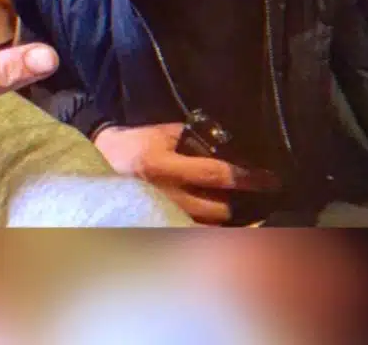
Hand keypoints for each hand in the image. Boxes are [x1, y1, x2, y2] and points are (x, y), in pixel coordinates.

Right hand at [93, 124, 279, 224]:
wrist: (97, 161)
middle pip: (217, 208)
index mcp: (163, 165)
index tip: (270, 180)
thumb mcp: (158, 133)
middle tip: (254, 194)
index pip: (215, 175)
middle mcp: (164, 193)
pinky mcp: (157, 226)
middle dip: (238, 202)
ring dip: (228, 219)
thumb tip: (224, 142)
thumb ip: (189, 137)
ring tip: (241, 211)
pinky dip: (211, 230)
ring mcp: (161, 214)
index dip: (246, 178)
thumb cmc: (132, 143)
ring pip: (209, 227)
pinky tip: (219, 223)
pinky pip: (194, 234)